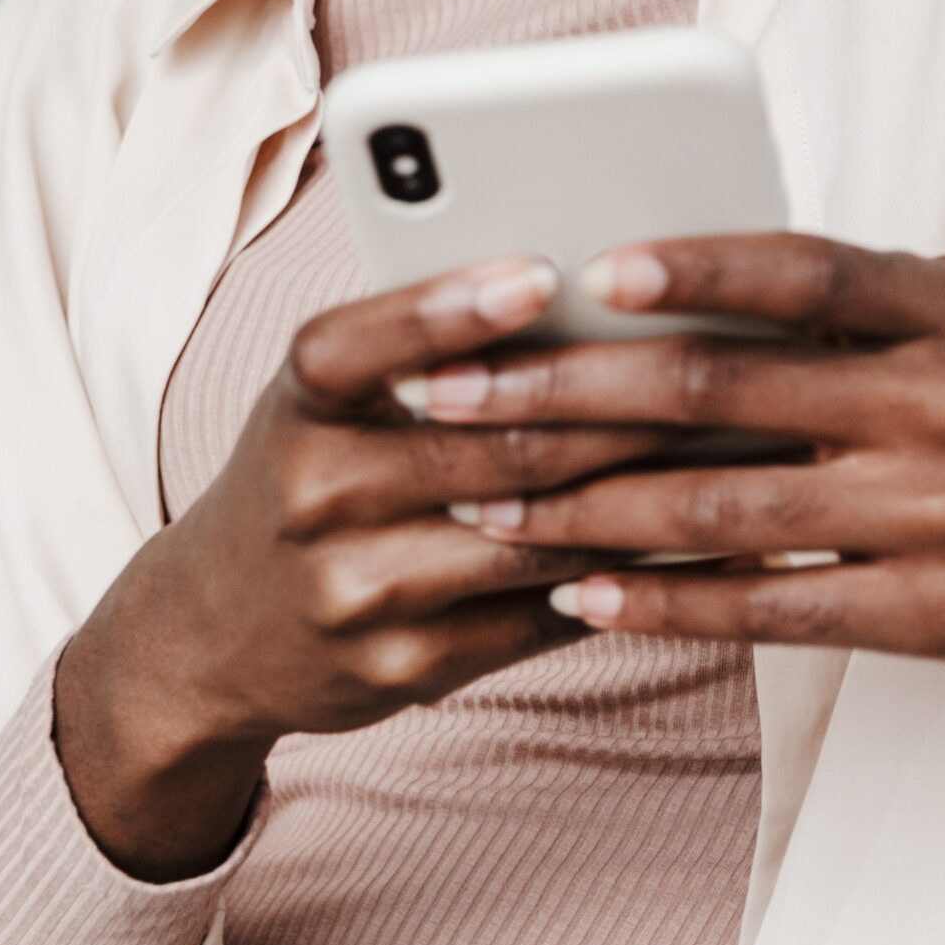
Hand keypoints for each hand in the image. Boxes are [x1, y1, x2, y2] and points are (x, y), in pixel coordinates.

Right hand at [55, 256, 660, 878]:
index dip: (446, 310)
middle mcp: (310, 497)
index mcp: (295, 404)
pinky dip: (619, 580)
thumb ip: (418, 347)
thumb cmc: (309, 467)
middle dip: (614, 407)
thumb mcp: (326, 395)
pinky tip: (690, 548)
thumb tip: (574, 285)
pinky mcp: (401, 671)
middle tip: (715, 367)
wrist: (211, 631)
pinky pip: (534, 619)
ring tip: (733, 452)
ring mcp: (353, 594)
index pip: (358, 347)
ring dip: (639, 496)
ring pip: (527, 537)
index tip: (540, 272)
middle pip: (486, 448)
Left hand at [404, 235, 944, 669]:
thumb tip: (702, 258)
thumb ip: (855, 286)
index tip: (577, 270)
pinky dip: (665, 603)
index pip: (795, 267)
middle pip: (717, 390)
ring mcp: (932, 512)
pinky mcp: (935, 614)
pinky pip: (771, 611)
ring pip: (721, 508)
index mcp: (937, 305)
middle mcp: (931, 400)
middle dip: (563, 391)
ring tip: (481, 502)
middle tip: (450, 393)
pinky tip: (580, 596)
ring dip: (583, 509)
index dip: (685, 264)